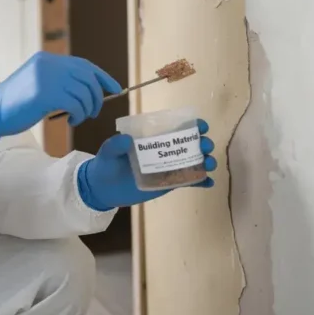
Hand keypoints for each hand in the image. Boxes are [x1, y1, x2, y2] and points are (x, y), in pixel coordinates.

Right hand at [0, 51, 121, 147]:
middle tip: (94, 111)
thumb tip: (87, 88)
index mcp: (46, 59)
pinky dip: (78, 114)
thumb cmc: (14, 104)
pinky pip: (75, 104)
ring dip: (87, 108)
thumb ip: (57, 80)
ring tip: (79, 118)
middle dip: (97, 95)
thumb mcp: (37, 84)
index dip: (102, 76)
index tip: (115, 87)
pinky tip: (70, 120)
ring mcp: (46, 77)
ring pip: (84, 92)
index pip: (83, 64)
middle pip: (87, 77)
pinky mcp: (45, 93)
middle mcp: (48, 64)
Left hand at [77, 119, 217, 210]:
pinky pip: (189, 181)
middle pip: (190, 144)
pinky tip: (209, 183)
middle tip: (205, 147)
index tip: (201, 127)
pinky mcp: (169, 183)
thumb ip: (115, 145)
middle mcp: (164, 150)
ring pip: (193, 161)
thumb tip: (126, 139)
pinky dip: (200, 181)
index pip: (175, 127)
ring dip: (206, 161)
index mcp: (153, 137)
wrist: (104, 189)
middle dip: (203, 143)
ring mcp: (168, 167)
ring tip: (209, 164)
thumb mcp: (108, 152)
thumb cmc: (107, 165)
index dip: (192, 125)